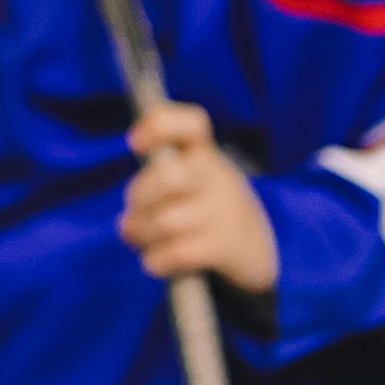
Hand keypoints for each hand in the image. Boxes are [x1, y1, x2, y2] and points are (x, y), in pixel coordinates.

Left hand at [119, 100, 279, 295]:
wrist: (258, 248)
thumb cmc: (209, 209)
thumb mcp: (192, 183)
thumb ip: (157, 190)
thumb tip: (126, 225)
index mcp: (206, 154)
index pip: (191, 124)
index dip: (159, 126)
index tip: (134, 143)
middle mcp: (218, 177)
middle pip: (168, 176)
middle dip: (138, 195)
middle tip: (134, 210)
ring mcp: (223, 212)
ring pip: (166, 220)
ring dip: (142, 232)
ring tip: (139, 236)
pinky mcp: (225, 246)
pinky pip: (178, 252)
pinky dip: (157, 259)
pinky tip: (155, 260)